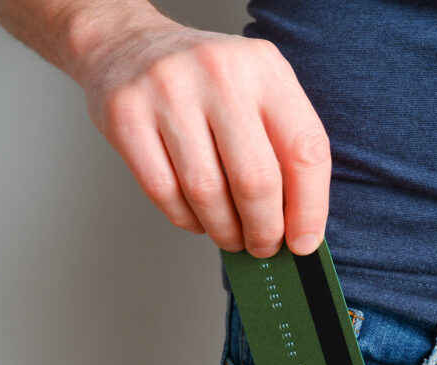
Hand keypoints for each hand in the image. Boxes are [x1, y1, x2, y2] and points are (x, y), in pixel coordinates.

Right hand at [74, 14, 330, 256]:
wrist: (130, 47)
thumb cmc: (204, 81)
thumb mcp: (256, 89)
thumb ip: (281, 146)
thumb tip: (298, 226)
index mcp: (264, 67)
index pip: (305, 150)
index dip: (310, 207)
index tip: (304, 241)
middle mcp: (219, 73)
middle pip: (256, 180)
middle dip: (263, 229)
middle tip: (263, 245)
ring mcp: (167, 92)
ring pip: (206, 193)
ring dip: (224, 230)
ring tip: (230, 235)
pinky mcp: (126, 116)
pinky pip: (163, 192)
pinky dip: (186, 219)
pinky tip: (197, 218)